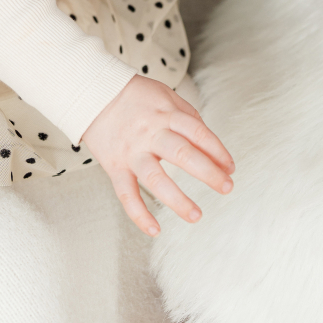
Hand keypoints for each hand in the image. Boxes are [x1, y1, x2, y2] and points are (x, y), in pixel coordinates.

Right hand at [82, 75, 234, 237]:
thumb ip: (188, 117)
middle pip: (182, 153)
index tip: (230, 167)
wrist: (92, 93)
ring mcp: (132, 152)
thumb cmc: (134, 96)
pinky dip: (139, 215)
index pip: (197, 132)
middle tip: (226, 187)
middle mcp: (150, 133)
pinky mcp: (115, 167)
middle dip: (208, 173)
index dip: (217, 150)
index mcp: (165, 114)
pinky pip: (126, 194)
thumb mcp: (165, 95)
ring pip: (155, 179)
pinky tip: (155, 230)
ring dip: (177, 200)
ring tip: (197, 215)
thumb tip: (210, 145)